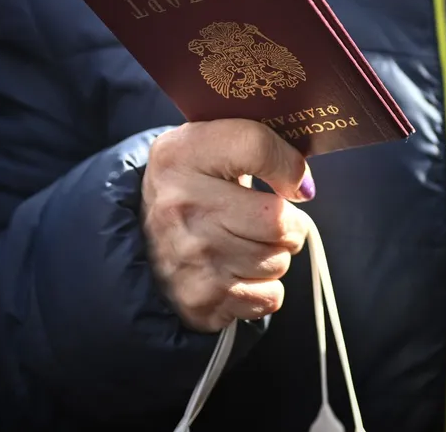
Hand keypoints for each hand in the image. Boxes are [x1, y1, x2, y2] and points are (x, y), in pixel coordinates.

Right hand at [142, 120, 314, 332]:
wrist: (143, 239)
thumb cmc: (193, 186)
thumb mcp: (207, 145)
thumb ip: (257, 145)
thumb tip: (303, 186)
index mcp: (181, 155)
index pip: (256, 147)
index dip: (287, 165)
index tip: (291, 180)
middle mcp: (180, 207)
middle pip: (278, 221)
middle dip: (290, 223)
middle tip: (274, 219)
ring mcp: (189, 258)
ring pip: (278, 262)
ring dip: (276, 255)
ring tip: (250, 243)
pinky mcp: (200, 300)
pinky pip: (269, 298)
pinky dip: (265, 288)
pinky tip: (241, 272)